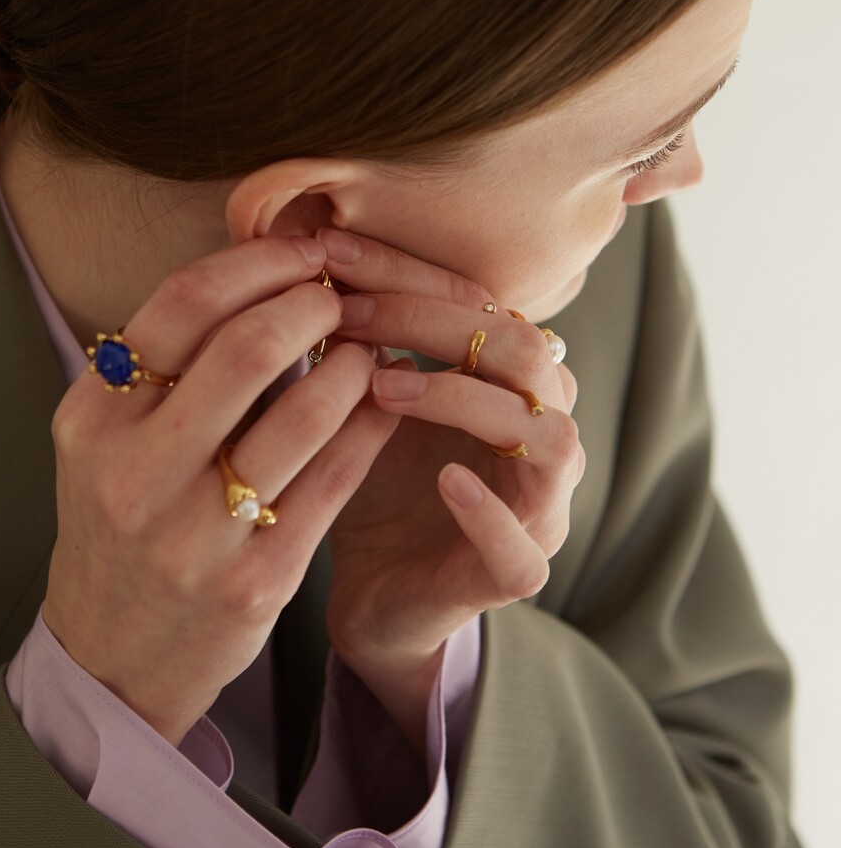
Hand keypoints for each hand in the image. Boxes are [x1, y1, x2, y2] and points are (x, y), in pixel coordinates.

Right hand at [43, 235, 401, 748]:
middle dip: (313, 304)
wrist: (114, 657)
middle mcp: (136, 472)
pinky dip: (371, 423)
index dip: (257, 261)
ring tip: (368, 346)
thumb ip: (164, 364)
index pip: (183, 304)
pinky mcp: (257, 580)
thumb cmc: (122, 526)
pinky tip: (386, 400)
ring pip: (307, 410)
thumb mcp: (107, 440)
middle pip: (248, 346)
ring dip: (354, 362)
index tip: (300, 250)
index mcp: (93, 419)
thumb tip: (259, 265)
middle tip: (341, 297)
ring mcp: (197, 532)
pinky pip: (336, 477)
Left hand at [314, 225, 583, 755]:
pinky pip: (524, 544)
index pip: (480, 301)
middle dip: (432, 322)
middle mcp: (540, 431)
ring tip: (381, 386)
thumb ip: (354, 339)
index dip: (407, 272)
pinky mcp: (518, 571)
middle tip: (348, 314)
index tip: (328, 253)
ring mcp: (540, 504)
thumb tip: (301, 252)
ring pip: (547, 436)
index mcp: (508, 380)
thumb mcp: (357, 400)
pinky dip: (488, 510)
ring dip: (464, 401)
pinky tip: (445, 480)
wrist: (373, 595)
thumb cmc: (369, 483)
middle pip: (523, 351)